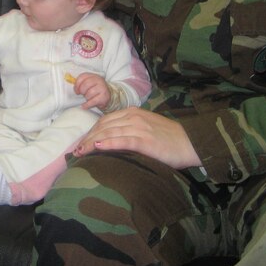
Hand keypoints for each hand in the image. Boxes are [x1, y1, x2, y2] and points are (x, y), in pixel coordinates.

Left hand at [73, 107, 201, 169]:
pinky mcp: (145, 140)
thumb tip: (110, 139)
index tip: (80, 143)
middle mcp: (133, 117)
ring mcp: (139, 127)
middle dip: (87, 138)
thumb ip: (130, 129)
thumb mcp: (146, 127)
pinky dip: (108, 142)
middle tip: (75, 151)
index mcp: (132, 113)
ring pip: (109, 132)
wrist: (190, 142)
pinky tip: (98, 146)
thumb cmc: (168, 138)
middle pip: (103, 126)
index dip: (90, 131)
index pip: (105, 121)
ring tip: (81, 152)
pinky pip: (123, 140)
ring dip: (92, 142)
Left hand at [74, 73, 109, 109]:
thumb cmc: (95, 90)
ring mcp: (102, 88)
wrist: (106, 97)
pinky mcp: (104, 97)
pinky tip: (85, 106)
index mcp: (93, 76)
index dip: (77, 84)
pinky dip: (87, 105)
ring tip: (88, 98)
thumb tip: (71, 84)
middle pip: (85, 85)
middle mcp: (99, 80)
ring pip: (89, 93)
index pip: (82, 77)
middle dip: (82, 91)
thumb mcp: (89, 84)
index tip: (76, 91)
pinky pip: (93, 101)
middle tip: (82, 95)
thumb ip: (81, 83)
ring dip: (86, 98)